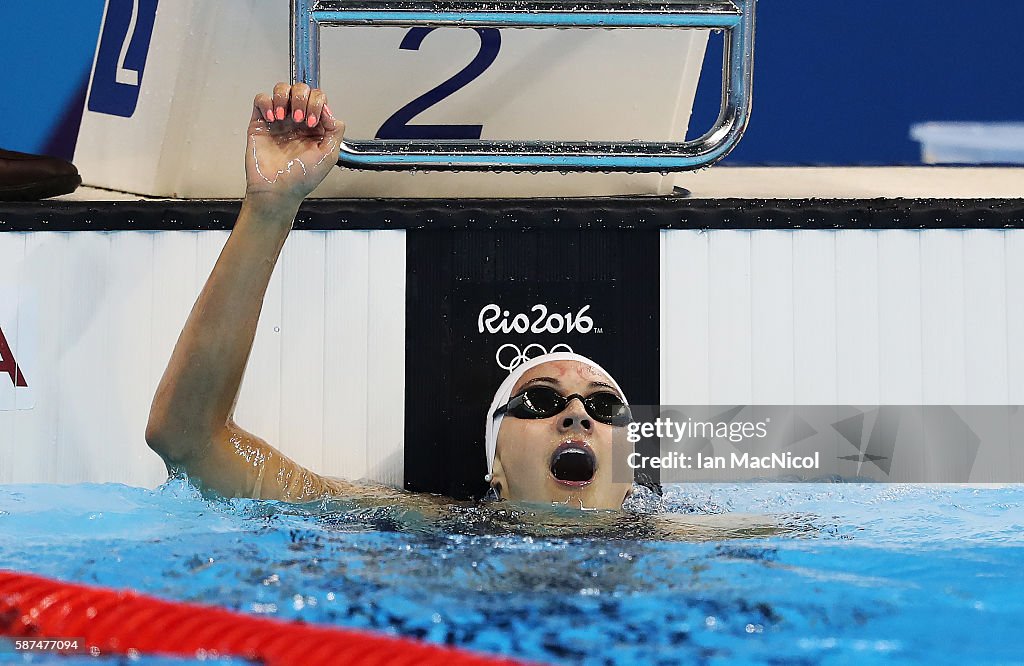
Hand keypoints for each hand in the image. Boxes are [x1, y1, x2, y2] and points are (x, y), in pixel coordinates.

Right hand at [244, 82, 344, 206]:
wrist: (277, 191)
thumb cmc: (302, 179)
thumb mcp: (329, 155)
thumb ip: (336, 131)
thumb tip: (329, 112)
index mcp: (314, 127)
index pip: (318, 98)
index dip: (317, 104)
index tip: (313, 122)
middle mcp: (297, 121)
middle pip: (301, 89)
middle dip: (302, 99)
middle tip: (300, 119)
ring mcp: (278, 121)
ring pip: (281, 89)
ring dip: (284, 97)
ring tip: (284, 118)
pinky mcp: (260, 123)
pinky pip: (261, 99)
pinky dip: (267, 103)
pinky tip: (273, 119)